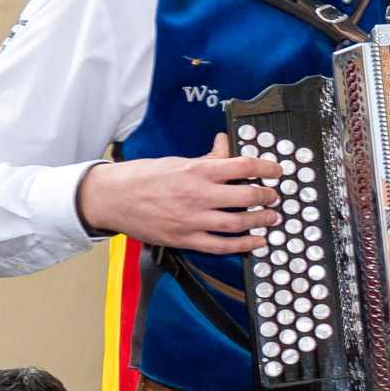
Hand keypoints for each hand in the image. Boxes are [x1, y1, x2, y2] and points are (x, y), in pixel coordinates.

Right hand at [76, 135, 280, 253]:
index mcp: (195, 171)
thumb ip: (205, 159)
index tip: (278, 171)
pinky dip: (244, 245)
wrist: (110, 198)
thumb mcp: (175, 161)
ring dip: (261, 220)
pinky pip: (222, 245)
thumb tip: (225, 145)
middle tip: (274, 196)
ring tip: (272, 217)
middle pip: (246, 196)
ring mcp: (192, 219)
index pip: (242, 166)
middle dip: (266, 196)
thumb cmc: (141, 177)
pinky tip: (258, 242)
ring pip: (238, 222)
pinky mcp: (185, 239)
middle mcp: (197, 195)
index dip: (266, 168)